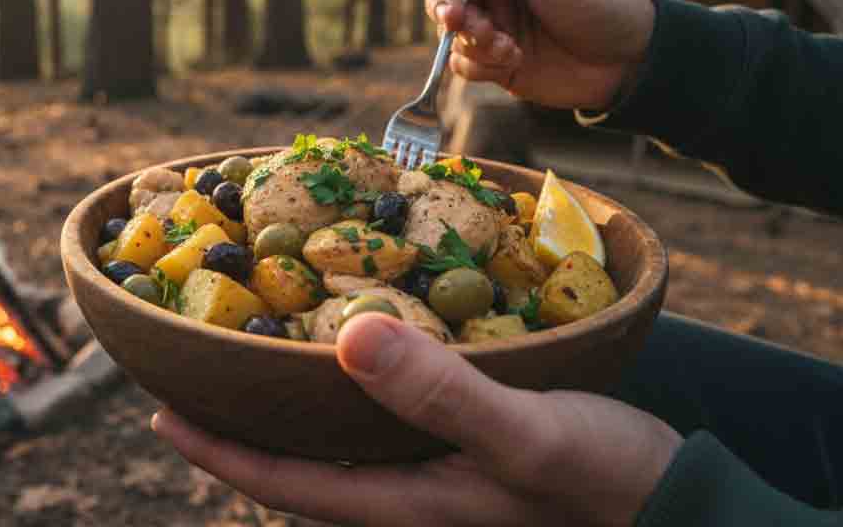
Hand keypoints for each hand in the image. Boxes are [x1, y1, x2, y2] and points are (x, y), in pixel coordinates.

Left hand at [153, 314, 681, 526]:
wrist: (681, 506)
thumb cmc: (606, 479)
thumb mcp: (524, 433)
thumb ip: (438, 393)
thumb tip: (347, 337)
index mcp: (404, 501)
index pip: (285, 481)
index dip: (218, 450)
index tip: (160, 412)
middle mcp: (408, 496)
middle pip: (301, 465)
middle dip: (241, 428)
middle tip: (195, 377)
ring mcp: (438, 478)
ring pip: (340, 445)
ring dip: (292, 406)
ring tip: (257, 359)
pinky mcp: (468, 453)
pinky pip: (384, 424)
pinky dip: (351, 390)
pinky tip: (356, 354)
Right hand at [424, 0, 655, 110]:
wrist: (630, 63)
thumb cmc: (604, 3)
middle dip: (445, 4)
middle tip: (457, 18)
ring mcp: (494, 25)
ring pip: (451, 30)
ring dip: (469, 38)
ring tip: (504, 45)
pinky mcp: (496, 62)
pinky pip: (464, 63)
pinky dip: (480, 64)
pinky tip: (513, 60)